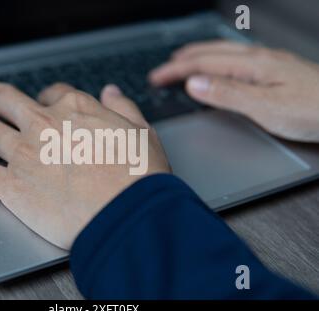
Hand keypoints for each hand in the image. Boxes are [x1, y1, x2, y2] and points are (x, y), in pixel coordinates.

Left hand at [0, 80, 169, 249]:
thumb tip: (111, 91)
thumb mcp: (142, 133)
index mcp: (76, 110)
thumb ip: (123, 108)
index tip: (42, 99)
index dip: (45, 95)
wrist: (128, 214)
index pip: (53, 93)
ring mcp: (24, 153)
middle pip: (5, 100)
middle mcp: (44, 125)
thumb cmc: (140, 177)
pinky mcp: (11, 185)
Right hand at [149, 40, 318, 142]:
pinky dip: (217, 60)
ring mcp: (269, 63)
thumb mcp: (265, 107)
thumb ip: (227, 94)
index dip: (176, 70)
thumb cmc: (314, 111)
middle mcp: (260, 58)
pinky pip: (236, 59)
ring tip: (183, 60)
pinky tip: (220, 67)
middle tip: (161, 69)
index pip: (203, 63)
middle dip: (182, 60)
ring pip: (224, 53)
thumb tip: (195, 84)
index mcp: (253, 65)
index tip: (156, 77)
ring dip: (199, 56)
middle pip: (211, 52)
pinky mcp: (276, 71)